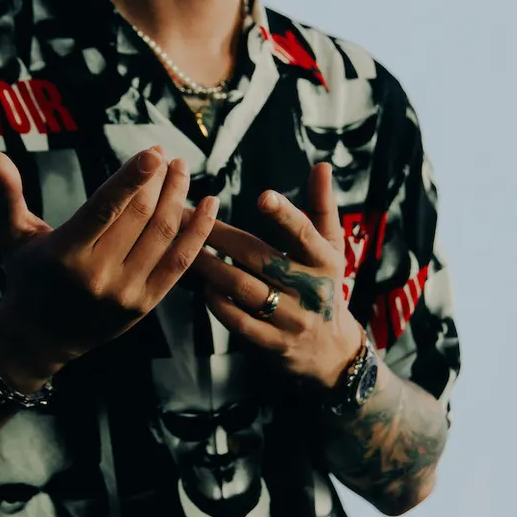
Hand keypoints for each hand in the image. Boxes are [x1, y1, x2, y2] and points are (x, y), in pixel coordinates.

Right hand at [0, 147, 218, 387]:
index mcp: (65, 254)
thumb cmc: (28, 278)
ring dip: (179, 198)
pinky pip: (179, 263)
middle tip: (165, 154)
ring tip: (182, 170)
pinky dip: (198, 232)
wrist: (40, 337)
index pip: (105, 208)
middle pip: (139, 217)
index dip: (132, 177)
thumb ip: (8, 193)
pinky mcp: (144, 305)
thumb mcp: (14, 237)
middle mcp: (97, 275)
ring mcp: (125, 293)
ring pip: (162, 236)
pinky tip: (210, 204)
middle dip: (158, 181)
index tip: (153, 151)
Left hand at [192, 161, 364, 389]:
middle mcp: (311, 290)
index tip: (262, 196)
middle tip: (186, 214)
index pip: (305, 234)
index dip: (285, 215)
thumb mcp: (331, 248)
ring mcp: (292, 319)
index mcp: (325, 261)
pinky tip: (202, 286)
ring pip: (244, 289)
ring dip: (210, 267)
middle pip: (260, 258)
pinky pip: (239, 322)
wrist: (332, 351)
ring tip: (184, 248)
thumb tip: (321, 165)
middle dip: (219, 236)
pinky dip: (218, 302)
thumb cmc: (326, 285)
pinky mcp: (275, 344)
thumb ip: (322, 207)